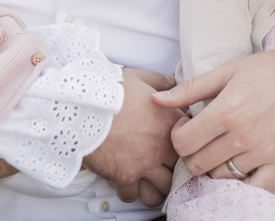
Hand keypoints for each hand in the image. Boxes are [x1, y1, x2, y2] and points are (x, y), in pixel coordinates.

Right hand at [83, 68, 185, 206]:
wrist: (83, 105)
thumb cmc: (108, 90)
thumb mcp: (138, 78)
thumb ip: (159, 82)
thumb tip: (171, 81)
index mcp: (169, 121)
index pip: (191, 140)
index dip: (185, 143)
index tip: (176, 145)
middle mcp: (162, 146)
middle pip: (181, 169)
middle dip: (173, 169)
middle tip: (164, 166)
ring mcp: (145, 163)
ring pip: (162, 190)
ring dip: (156, 186)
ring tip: (149, 181)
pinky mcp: (124, 176)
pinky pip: (132, 195)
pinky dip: (128, 192)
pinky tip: (125, 183)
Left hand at [152, 36, 274, 190]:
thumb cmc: (271, 69)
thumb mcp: (227, 70)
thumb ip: (190, 89)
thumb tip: (158, 99)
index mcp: (225, 111)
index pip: (183, 143)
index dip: (177, 137)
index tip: (185, 128)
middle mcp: (242, 136)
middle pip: (197, 164)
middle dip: (191, 154)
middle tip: (200, 139)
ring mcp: (263, 153)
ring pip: (221, 177)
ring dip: (214, 167)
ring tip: (219, 148)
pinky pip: (254, 188)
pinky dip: (241, 183)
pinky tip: (238, 167)